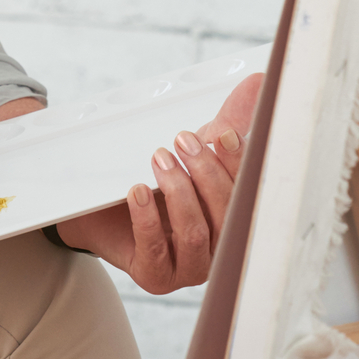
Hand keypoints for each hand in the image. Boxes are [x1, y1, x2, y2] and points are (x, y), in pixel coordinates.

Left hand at [52, 72, 264, 293]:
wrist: (101, 212)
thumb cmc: (158, 183)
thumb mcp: (192, 151)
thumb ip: (226, 120)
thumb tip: (258, 82)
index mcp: (235, 219)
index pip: (247, 193)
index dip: (239, 164)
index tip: (224, 134)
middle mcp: (219, 248)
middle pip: (226, 214)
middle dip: (205, 173)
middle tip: (182, 140)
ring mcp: (188, 268)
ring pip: (196, 233)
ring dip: (179, 192)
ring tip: (159, 158)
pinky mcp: (155, 277)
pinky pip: (155, 250)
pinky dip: (147, 218)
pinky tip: (138, 190)